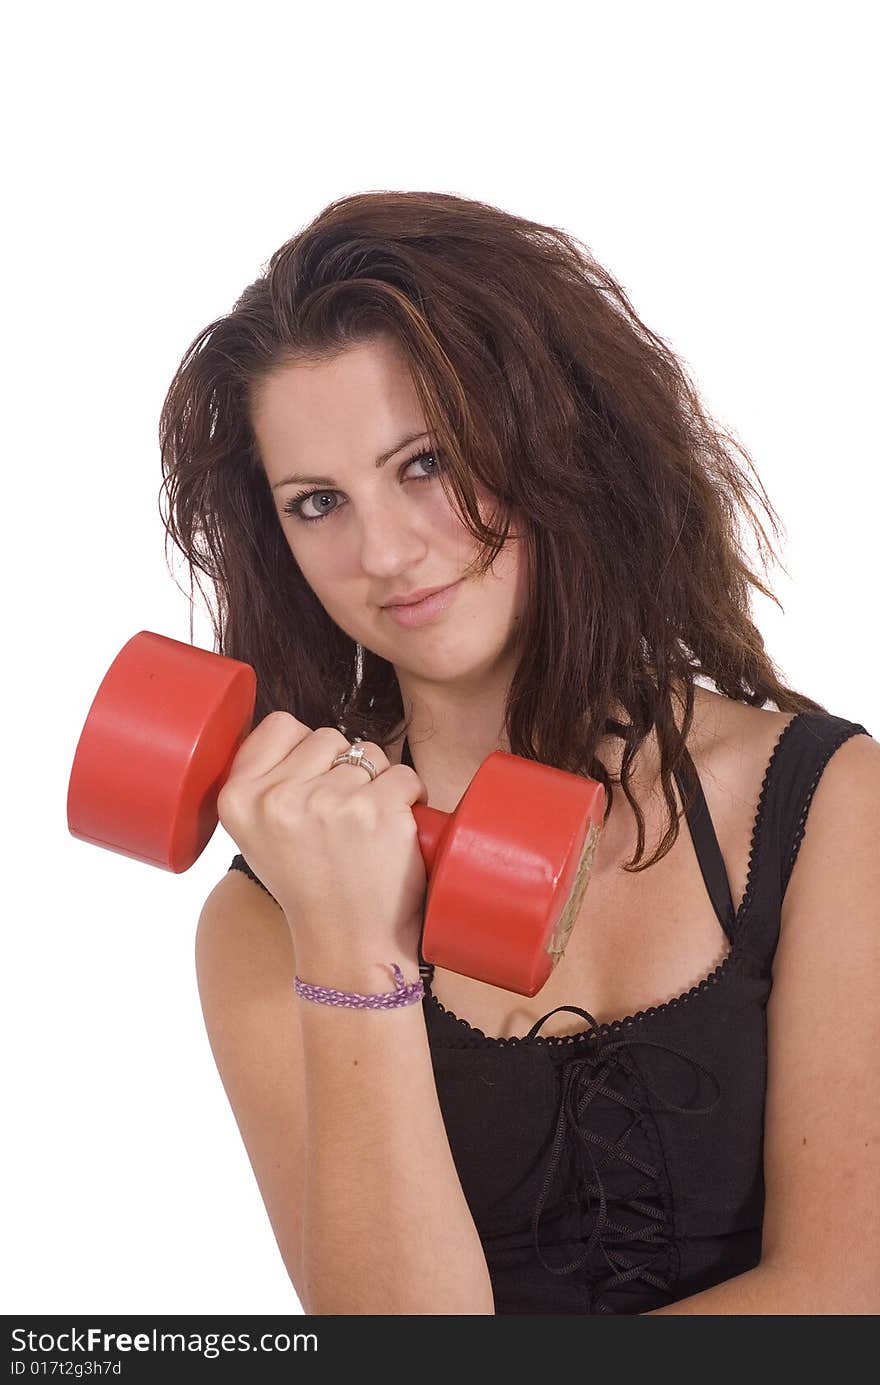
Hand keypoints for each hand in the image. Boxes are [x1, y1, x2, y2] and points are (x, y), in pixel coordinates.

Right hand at [216, 712, 429, 957]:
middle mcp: (277, 799)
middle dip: (343, 769)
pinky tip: (393, 832)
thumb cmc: (311, 885)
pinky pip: (405, 775)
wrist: (349, 944)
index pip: (280, 725)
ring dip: (377, 783)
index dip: (306, 751)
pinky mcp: (376, 811)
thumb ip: (264, 781)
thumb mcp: (258, 834)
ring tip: (364, 830)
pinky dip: (410, 798)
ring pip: (369, 752)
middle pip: (328, 736)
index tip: (311, 788)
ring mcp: (327, 803)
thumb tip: (294, 730)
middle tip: (339, 822)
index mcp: (237, 798)